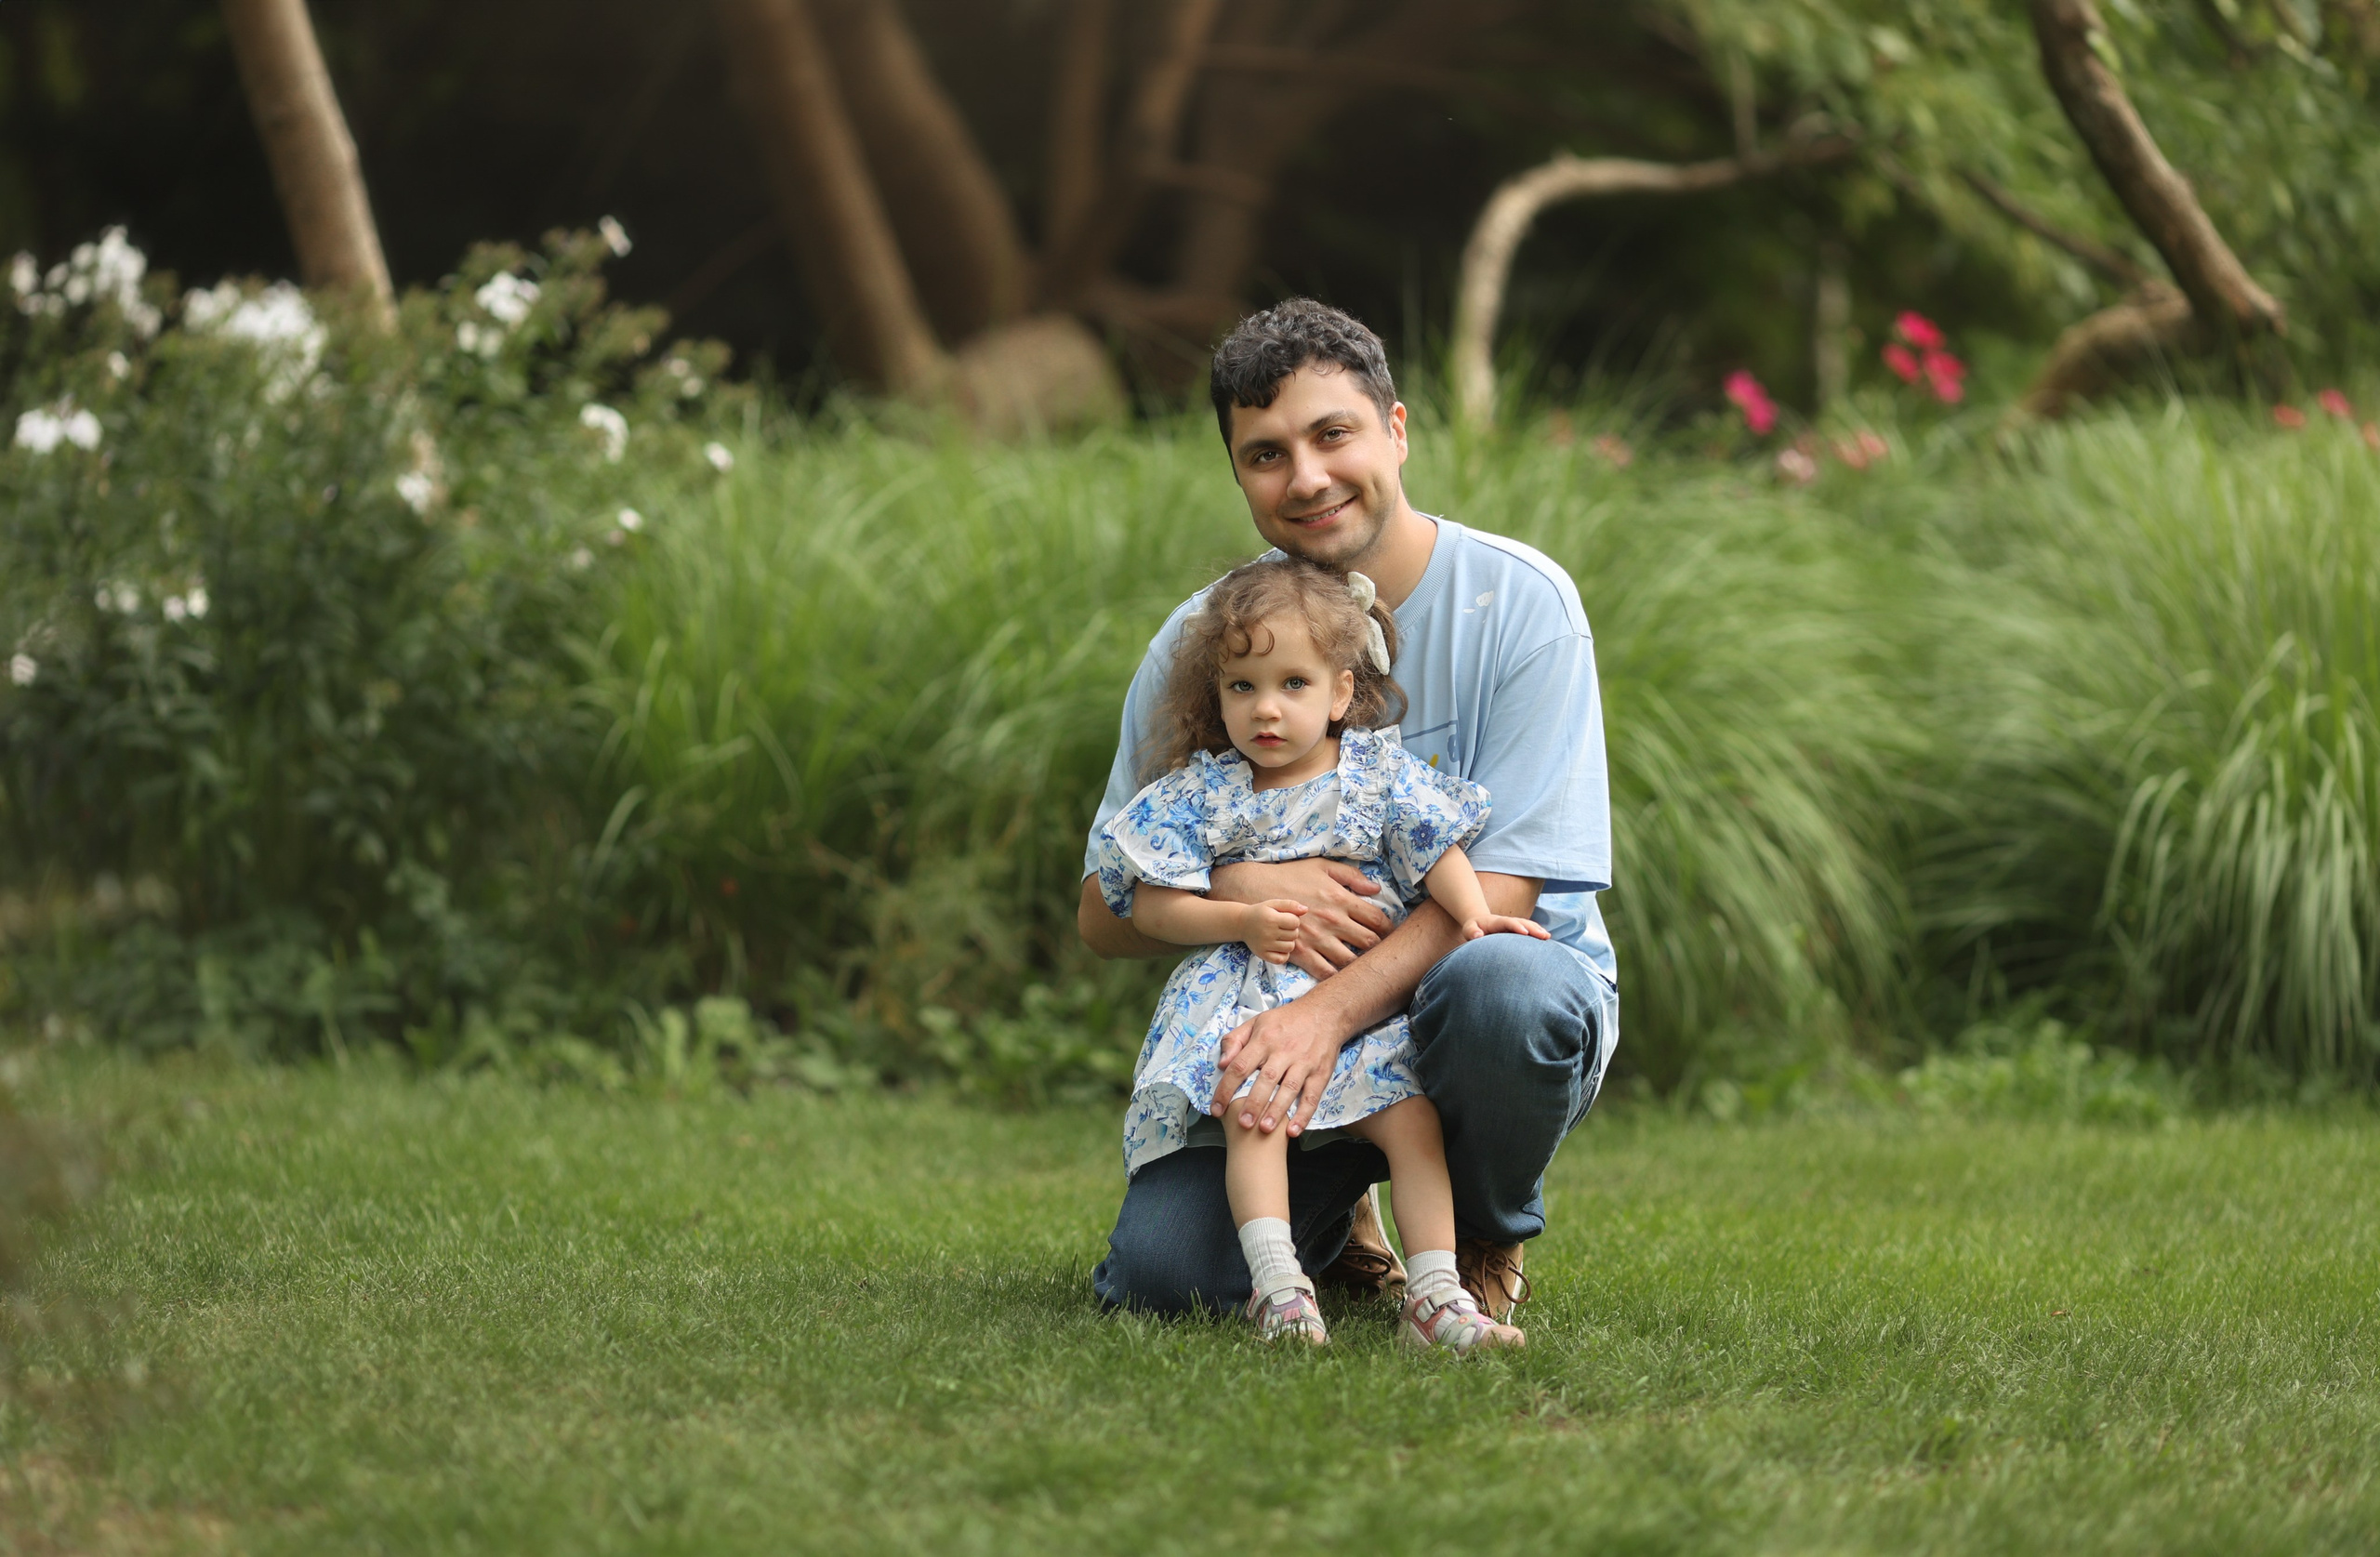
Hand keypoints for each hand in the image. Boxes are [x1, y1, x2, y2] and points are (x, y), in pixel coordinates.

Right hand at [1208, 859, 1392, 979]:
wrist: (1254, 889)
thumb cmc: (1290, 875)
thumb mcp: (1322, 867)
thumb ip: (1351, 876)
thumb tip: (1375, 890)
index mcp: (1341, 899)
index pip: (1377, 920)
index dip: (1389, 929)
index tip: (1390, 934)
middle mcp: (1332, 921)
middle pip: (1369, 943)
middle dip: (1380, 949)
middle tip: (1382, 952)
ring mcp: (1317, 939)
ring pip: (1350, 962)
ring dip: (1361, 965)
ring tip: (1365, 966)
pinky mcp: (1300, 952)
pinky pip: (1325, 973)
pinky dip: (1337, 977)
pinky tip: (1341, 975)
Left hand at [1213, 996, 1351, 1136]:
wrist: (1325, 1013)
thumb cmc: (1286, 1021)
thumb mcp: (1256, 1022)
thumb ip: (1235, 1041)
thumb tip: (1221, 1064)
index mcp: (1263, 1039)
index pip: (1240, 1066)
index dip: (1226, 1089)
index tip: (1216, 1109)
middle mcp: (1283, 1051)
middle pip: (1266, 1079)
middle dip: (1253, 1103)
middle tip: (1243, 1124)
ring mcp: (1304, 1062)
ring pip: (1289, 1089)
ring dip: (1277, 1110)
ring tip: (1265, 1129)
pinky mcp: (1321, 1072)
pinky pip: (1312, 1096)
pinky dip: (1304, 1114)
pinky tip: (1294, 1130)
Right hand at [1240, 899, 1306, 963]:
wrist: (1241, 923)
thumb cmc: (1261, 912)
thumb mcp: (1273, 904)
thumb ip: (1290, 905)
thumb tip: (1305, 909)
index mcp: (1271, 919)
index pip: (1295, 922)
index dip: (1294, 919)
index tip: (1286, 918)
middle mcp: (1268, 933)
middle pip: (1294, 935)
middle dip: (1291, 930)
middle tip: (1282, 927)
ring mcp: (1265, 946)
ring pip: (1290, 947)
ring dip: (1288, 941)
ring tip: (1280, 936)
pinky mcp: (1263, 955)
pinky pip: (1282, 959)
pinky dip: (1284, 954)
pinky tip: (1278, 946)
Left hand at [1462, 913, 1550, 941]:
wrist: (1478, 922)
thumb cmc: (1473, 928)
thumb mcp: (1468, 929)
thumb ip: (1471, 932)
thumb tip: (1478, 936)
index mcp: (1496, 922)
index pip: (1507, 922)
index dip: (1516, 926)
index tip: (1525, 933)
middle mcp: (1507, 921)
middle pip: (1522, 922)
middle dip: (1533, 928)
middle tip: (1544, 935)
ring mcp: (1513, 924)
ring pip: (1527, 925)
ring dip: (1538, 930)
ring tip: (1547, 937)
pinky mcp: (1516, 929)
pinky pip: (1528, 929)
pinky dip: (1537, 932)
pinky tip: (1546, 938)